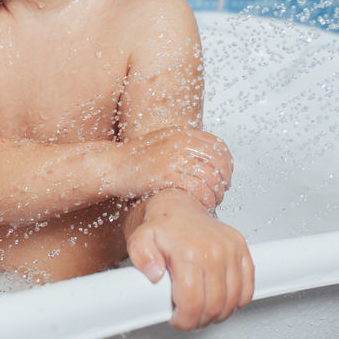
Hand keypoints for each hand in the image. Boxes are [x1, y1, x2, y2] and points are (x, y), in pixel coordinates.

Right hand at [114, 127, 232, 208]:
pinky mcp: (167, 176)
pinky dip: (204, 199)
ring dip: (216, 193)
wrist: (112, 165)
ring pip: (211, 177)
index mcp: (182, 133)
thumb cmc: (136, 158)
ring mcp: (174, 158)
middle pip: (218, 162)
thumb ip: (184, 146)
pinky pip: (197, 189)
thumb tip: (207, 158)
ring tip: (212, 201)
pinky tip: (201, 205)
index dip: (226, 164)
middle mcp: (181, 143)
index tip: (224, 176)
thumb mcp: (163, 142)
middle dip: (224, 180)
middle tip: (221, 192)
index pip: (219, 146)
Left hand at [127, 189, 254, 329]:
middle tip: (188, 317)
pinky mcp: (241, 248)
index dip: (184, 320)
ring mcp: (230, 249)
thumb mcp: (139, 239)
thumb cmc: (160, 225)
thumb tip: (153, 273)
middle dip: (199, 319)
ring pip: (232, 300)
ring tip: (202, 309)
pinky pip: (248, 285)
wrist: (176, 204)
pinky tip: (223, 299)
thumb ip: (141, 256)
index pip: (192, 302)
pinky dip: (237, 299)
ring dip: (218, 313)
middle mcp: (214, 250)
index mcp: (189, 252)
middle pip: (213, 305)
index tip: (177, 320)